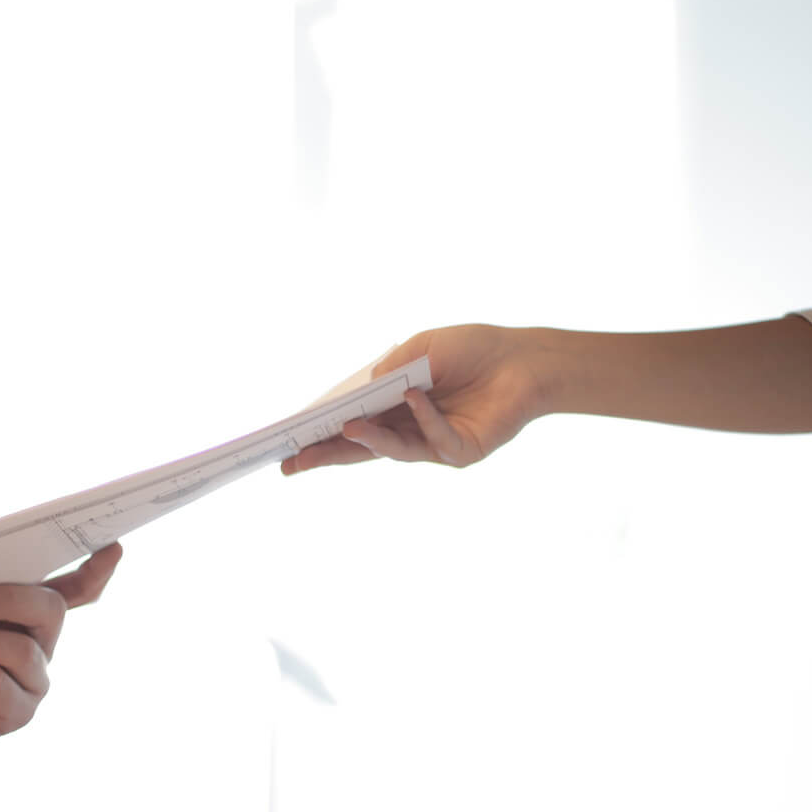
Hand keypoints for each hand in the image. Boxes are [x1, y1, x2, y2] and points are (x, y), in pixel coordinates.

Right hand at [281, 324, 544, 474]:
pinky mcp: (461, 452)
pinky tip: (414, 397)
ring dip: (369, 438)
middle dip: (326, 454)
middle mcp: (408, 430)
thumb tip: (361, 391)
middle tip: (293, 463)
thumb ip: (391, 369)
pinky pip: (435, 439)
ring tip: (346, 426)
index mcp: (393, 408)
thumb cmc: (472, 349)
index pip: (350, 425)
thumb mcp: (422, 348)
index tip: (288, 444)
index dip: (320, 435)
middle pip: (361, 448)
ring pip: (393, 449)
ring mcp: (433, 445)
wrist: (524, 358)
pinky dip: (423, 417)